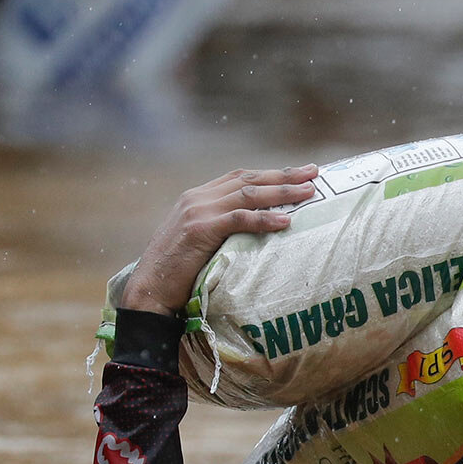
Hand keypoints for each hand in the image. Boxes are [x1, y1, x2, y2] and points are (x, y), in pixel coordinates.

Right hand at [121, 164, 319, 316]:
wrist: (149, 290)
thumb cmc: (179, 274)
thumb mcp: (202, 243)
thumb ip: (224, 230)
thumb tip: (259, 233)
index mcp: (198, 197)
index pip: (240, 178)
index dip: (271, 174)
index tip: (300, 174)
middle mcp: (197, 198)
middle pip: (248, 180)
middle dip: (283, 176)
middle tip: (313, 173)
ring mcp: (197, 211)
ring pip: (247, 194)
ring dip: (281, 193)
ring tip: (308, 193)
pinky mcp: (199, 229)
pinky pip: (238, 219)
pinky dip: (263, 219)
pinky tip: (284, 221)